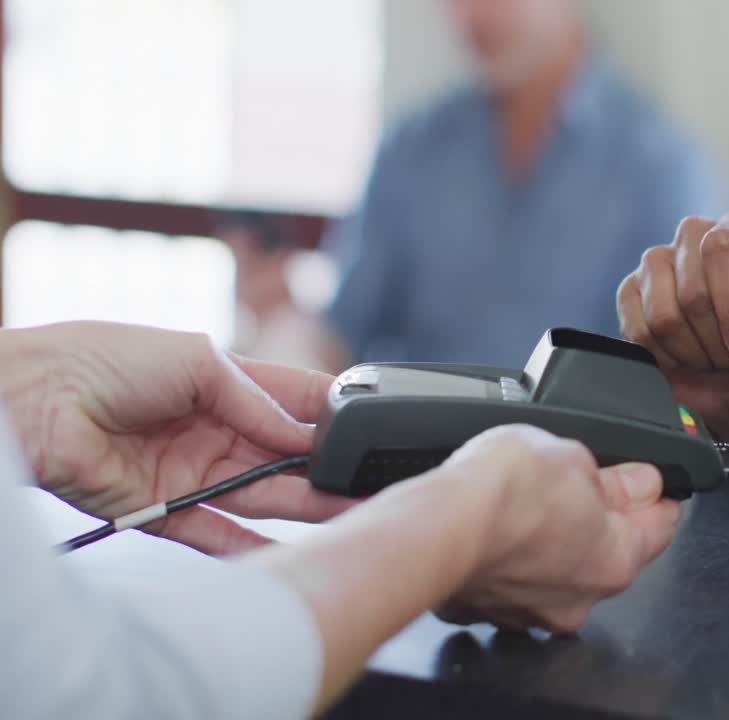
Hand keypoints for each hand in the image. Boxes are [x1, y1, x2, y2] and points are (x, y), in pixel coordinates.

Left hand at [0, 321, 356, 554]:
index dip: (329, 412)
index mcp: (221, 382)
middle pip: (283, 454)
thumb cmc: (103, 358)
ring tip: (346, 510)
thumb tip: (303, 434)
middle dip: (325, 466)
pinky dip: (248, 544)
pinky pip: (214, 532)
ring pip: (260, 493)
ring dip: (303, 504)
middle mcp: (211, 428)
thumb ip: (256, 398)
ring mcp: (189, 470)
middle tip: (369, 479)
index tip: (370, 426)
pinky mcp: (162, 509)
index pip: (291, 400)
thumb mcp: (197, 359)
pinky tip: (288, 552)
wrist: (30, 398)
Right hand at [434, 425, 681, 633]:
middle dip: (595, 520)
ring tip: (525, 503)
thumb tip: (637, 482)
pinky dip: (506, 560)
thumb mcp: (573, 456)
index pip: (659, 529)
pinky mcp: (484, 611)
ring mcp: (529, 612)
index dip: (657, 499)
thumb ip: (612, 477)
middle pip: (604, 554)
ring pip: (553, 572)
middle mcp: (579, 599)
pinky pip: (507, 581)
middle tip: (578, 483)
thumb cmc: (504, 493)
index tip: (653, 487)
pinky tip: (494, 529)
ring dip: (548, 543)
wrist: (435, 527)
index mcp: (615, 560)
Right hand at [617, 210, 728, 439]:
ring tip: (709, 357)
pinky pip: (637, 329)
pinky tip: (681, 358)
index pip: (722, 248)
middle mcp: (694, 236)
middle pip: (692, 290)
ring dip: (691, 351)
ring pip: (662, 314)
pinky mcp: (630, 292)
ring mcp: (656, 262)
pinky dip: (664, 357)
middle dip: (714, 338)